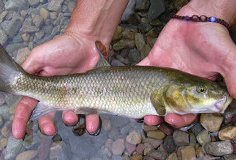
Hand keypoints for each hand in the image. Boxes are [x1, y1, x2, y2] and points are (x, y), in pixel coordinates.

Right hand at [12, 32, 102, 138]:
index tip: (18, 133)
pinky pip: (90, 112)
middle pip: (47, 115)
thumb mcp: (40, 55)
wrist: (87, 42)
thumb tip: (16, 84)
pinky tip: (92, 125)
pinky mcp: (88, 96)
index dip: (21, 119)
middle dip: (46, 125)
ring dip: (68, 120)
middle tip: (50, 130)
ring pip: (68, 115)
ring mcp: (72, 96)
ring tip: (71, 116)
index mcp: (42, 86)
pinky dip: (91, 121)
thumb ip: (27, 69)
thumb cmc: (63, 47)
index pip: (28, 105)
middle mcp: (56, 93)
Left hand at [139, 3, 235, 127]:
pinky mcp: (153, 62)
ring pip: (151, 96)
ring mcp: (163, 76)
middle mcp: (177, 87)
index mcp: (194, 90)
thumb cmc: (213, 39)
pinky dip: (132, 78)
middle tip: (149, 119)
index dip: (179, 119)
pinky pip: (142, 71)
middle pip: (166, 108)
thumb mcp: (225, 58)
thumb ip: (232, 76)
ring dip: (144, 106)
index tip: (171, 120)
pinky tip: (125, 87)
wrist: (198, 19)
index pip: (187, 112)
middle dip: (158, 117)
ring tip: (137, 112)